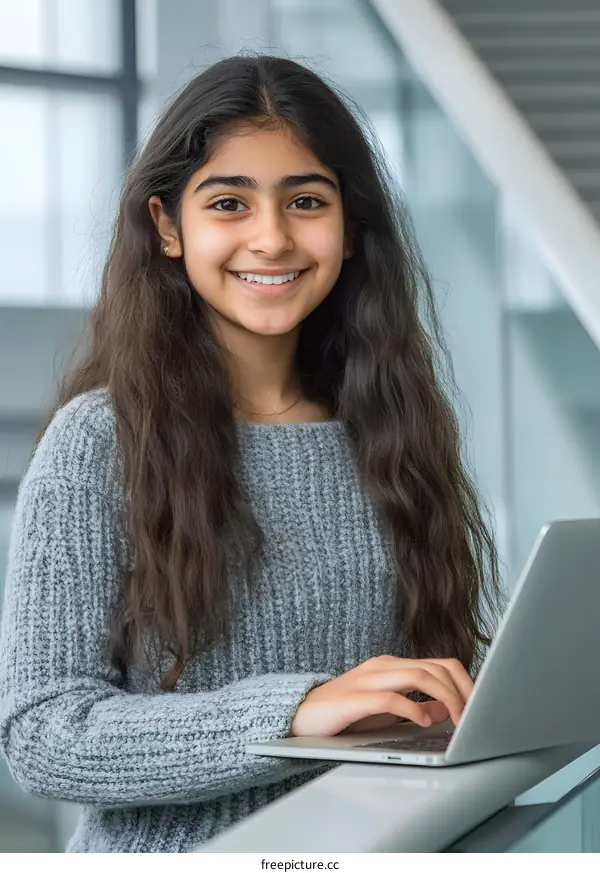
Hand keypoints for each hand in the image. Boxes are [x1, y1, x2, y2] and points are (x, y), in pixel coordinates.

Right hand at [290, 655, 472, 737]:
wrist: (299, 715)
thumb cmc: (344, 713)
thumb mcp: (386, 708)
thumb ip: (416, 704)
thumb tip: (445, 708)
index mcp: (393, 666)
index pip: (439, 664)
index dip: (465, 682)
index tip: (480, 706)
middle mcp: (384, 666)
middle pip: (435, 667)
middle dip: (462, 690)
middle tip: (475, 715)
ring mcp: (369, 679)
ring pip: (419, 675)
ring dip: (446, 697)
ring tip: (459, 719)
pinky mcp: (355, 698)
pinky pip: (392, 697)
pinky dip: (414, 709)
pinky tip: (425, 722)